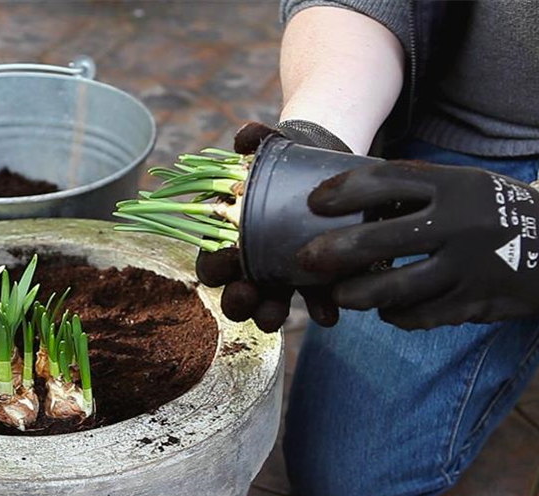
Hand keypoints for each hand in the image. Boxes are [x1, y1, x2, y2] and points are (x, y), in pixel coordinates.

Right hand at [195, 120, 346, 331]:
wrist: (324, 166)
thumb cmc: (285, 160)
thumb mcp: (271, 146)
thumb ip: (255, 139)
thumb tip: (243, 138)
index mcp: (227, 240)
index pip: (210, 264)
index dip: (215, 266)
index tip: (229, 256)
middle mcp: (249, 266)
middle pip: (232, 295)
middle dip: (236, 300)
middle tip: (248, 291)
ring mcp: (280, 277)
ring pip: (265, 308)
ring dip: (267, 314)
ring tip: (276, 312)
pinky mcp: (312, 280)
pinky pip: (311, 303)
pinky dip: (319, 310)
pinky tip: (328, 314)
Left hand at [298, 160, 538, 329]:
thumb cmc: (491, 212)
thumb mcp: (463, 186)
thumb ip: (416, 191)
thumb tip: (347, 196)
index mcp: (453, 186)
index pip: (387, 181)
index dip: (344, 191)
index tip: (314, 203)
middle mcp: (459, 223)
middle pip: (381, 239)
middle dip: (333, 251)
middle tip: (305, 259)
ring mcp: (468, 266)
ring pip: (397, 287)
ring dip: (358, 293)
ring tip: (340, 293)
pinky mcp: (474, 301)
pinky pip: (420, 315)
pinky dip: (396, 315)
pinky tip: (386, 310)